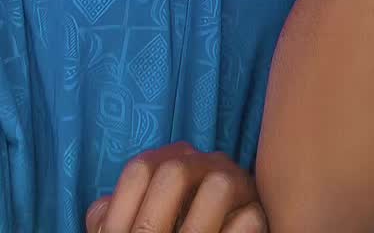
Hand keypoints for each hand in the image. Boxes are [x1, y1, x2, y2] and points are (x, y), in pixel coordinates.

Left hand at [85, 143, 266, 232]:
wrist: (202, 232)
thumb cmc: (168, 231)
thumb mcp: (132, 225)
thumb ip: (113, 217)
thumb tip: (102, 220)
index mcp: (173, 159)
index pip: (140, 169)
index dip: (122, 212)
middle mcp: (207, 162)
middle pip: (176, 171)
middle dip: (153, 222)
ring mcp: (238, 185)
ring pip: (219, 186)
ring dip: (195, 228)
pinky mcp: (260, 213)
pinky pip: (249, 220)